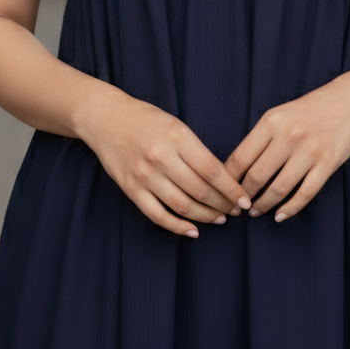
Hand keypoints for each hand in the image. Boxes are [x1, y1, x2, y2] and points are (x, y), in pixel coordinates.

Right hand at [76, 84, 250, 238]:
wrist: (104, 118)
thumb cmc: (145, 119)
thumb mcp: (176, 125)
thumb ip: (196, 151)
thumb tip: (222, 179)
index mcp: (177, 137)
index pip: (213, 170)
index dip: (232, 189)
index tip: (245, 200)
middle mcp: (161, 157)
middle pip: (200, 191)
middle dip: (223, 205)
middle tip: (235, 211)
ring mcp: (144, 175)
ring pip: (182, 206)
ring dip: (206, 216)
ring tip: (219, 218)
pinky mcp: (131, 189)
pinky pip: (158, 215)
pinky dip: (178, 226)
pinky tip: (193, 230)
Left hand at [225, 71, 349, 221]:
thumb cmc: (309, 110)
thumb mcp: (279, 115)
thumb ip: (259, 138)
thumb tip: (236, 169)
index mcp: (271, 122)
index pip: (240, 158)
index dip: (228, 181)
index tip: (224, 191)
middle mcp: (289, 135)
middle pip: (257, 176)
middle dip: (244, 197)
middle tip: (238, 206)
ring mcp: (310, 150)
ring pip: (279, 188)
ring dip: (264, 205)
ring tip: (256, 211)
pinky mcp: (328, 162)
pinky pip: (305, 193)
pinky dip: (290, 208)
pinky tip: (280, 215)